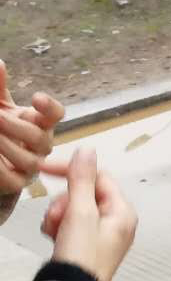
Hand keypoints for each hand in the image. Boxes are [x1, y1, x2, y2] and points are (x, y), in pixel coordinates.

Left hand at [0, 60, 63, 195]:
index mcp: (40, 122)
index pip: (56, 114)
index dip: (50, 108)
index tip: (36, 97)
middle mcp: (41, 145)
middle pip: (40, 137)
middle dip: (15, 127)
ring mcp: (31, 166)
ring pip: (30, 161)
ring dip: (7, 147)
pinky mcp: (16, 183)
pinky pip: (13, 179)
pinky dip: (0, 167)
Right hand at [37, 149, 136, 280]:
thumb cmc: (81, 255)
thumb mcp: (80, 212)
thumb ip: (82, 180)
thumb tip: (88, 150)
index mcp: (123, 211)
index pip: (99, 177)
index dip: (72, 170)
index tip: (43, 169)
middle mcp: (117, 222)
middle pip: (84, 193)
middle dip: (64, 201)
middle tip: (58, 217)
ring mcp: (102, 235)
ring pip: (74, 209)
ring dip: (59, 216)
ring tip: (55, 232)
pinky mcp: (86, 246)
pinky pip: (69, 225)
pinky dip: (58, 228)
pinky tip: (53, 238)